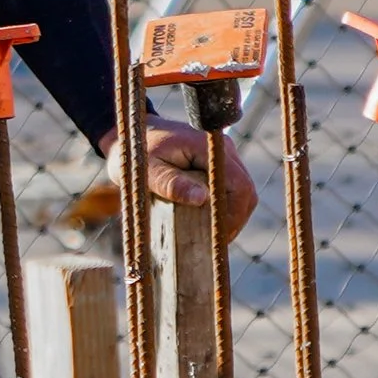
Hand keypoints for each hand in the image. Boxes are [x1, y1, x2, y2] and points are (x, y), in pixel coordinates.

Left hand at [103, 119, 259, 243]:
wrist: (132, 135)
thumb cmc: (135, 153)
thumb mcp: (147, 170)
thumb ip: (171, 183)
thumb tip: (201, 198)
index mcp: (207, 148)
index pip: (238, 184)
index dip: (234, 214)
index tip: (219, 236)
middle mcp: (221, 150)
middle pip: (245, 190)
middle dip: (235, 219)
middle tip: (217, 242)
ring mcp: (222, 157)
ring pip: (241, 192)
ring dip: (232, 215)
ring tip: (214, 236)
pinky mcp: (216, 165)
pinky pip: (230, 190)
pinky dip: (224, 208)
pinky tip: (210, 223)